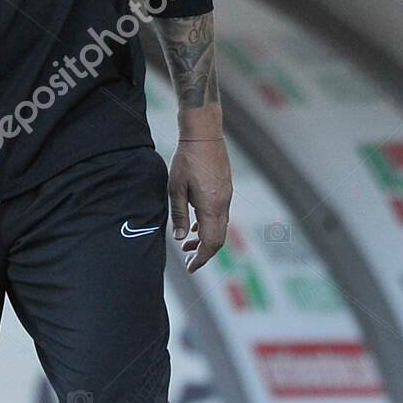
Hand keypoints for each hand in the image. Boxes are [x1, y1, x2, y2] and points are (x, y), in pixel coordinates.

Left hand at [168, 134, 231, 271]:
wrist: (204, 134)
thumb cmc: (187, 159)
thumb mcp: (176, 188)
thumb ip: (179, 215)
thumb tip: (180, 238)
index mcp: (211, 206)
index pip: (211, 242)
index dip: (201, 258)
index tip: (190, 267)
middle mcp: (223, 204)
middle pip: (218, 238)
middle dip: (204, 253)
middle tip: (189, 261)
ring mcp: (226, 196)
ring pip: (220, 227)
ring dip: (206, 239)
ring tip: (188, 244)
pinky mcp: (225, 189)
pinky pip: (220, 215)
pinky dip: (209, 225)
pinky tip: (196, 225)